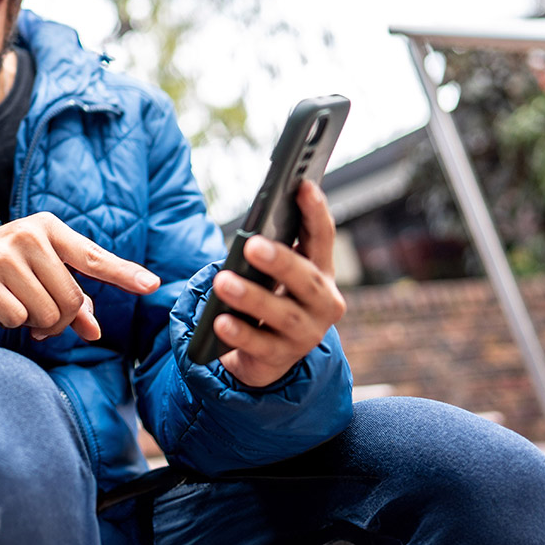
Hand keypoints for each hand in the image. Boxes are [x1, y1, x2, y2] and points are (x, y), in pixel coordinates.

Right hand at [0, 212, 160, 340]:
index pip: (94, 256)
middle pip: (72, 299)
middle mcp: (28, 234)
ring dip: (37, 324)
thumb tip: (94, 330)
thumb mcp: (38, 276)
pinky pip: (19, 318)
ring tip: (19, 311)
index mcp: (48, 227)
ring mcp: (4, 254)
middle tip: (42, 322)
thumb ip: (71, 299)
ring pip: (47, 312)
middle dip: (61, 321)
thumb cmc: (1, 274)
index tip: (152, 285)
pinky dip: (13, 323)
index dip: (125, 274)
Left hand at [209, 181, 347, 387]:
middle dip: (280, 260)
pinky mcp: (282, 358)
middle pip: (305, 278)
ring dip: (252, 297)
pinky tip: (221, 322)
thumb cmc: (271, 300)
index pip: (323, 237)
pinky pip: (260, 345)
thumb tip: (254, 227)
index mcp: (321, 272)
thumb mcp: (276, 276)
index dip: (315, 211)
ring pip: (283, 314)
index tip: (303, 185)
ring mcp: (306, 333)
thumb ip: (272, 252)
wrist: (268, 356)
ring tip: (223, 282)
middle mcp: (323, 303)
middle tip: (252, 244)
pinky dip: (240, 333)